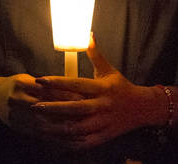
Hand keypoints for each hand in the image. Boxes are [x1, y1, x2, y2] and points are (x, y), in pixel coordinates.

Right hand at [0, 73, 81, 142]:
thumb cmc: (18, 86)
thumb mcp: (30, 79)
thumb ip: (48, 85)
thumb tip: (75, 87)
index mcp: (21, 84)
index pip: (48, 90)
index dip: (66, 94)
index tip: (83, 97)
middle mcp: (17, 100)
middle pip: (45, 108)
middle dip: (66, 112)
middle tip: (85, 115)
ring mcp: (16, 116)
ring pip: (43, 124)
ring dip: (62, 128)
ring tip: (80, 130)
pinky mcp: (19, 128)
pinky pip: (39, 136)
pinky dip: (55, 139)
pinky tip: (68, 141)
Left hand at [31, 35, 161, 149]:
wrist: (143, 108)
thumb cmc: (121, 87)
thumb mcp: (109, 70)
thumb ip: (96, 54)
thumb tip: (88, 34)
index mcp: (101, 88)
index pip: (76, 84)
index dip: (57, 82)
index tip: (40, 79)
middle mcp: (102, 106)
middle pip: (74, 108)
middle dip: (53, 108)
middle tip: (34, 106)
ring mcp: (103, 123)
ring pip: (77, 128)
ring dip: (57, 128)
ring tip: (40, 125)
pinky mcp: (104, 137)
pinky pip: (85, 142)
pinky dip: (70, 143)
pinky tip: (56, 140)